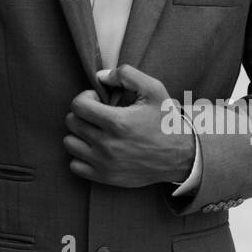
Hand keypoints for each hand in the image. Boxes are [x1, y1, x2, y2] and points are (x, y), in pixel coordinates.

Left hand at [64, 65, 194, 188]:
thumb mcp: (154, 89)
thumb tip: (100, 77)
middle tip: (98, 114)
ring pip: (69, 143)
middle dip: (82, 113)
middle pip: (71, 122)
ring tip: (95, 130)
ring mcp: (104, 163)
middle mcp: (108, 145)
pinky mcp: (105, 177)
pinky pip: (75, 165)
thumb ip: (127, 74)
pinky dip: (80, 155)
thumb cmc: (166, 121)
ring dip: (79, 133)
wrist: (181, 156)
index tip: (97, 99)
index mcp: (117, 122)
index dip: (85, 97)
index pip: (77, 105)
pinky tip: (95, 148)